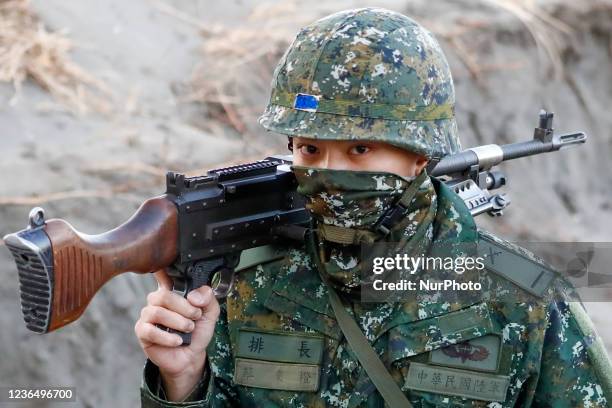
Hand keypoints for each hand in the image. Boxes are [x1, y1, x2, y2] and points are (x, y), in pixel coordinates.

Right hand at [135, 268, 219, 400]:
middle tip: (195, 316)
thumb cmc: (197, 331)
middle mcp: (157, 301)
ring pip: (156, 312)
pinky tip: (178, 340)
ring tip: (188, 329)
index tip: (164, 268)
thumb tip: (194, 296)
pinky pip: (149, 330)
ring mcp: (147, 316)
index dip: (161, 270)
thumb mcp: (210, 313)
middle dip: (183, 307)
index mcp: (173, 291)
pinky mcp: (143, 332)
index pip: (161, 274)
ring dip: (177, 322)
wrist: (191, 356)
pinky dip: (167, 336)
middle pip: (162, 295)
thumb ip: (208, 298)